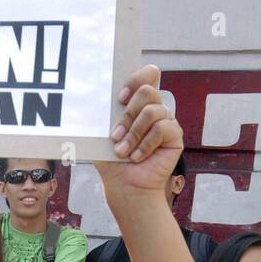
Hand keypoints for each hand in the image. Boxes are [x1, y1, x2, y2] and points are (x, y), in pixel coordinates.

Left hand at [95, 66, 182, 199]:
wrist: (125, 186)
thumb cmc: (112, 160)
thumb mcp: (99, 134)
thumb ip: (98, 114)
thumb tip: (86, 98)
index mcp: (137, 103)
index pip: (147, 74)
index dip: (135, 80)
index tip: (120, 99)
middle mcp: (154, 108)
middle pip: (147, 90)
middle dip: (128, 114)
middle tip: (116, 135)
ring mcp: (166, 121)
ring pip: (152, 111)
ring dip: (134, 133)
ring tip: (123, 150)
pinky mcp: (174, 136)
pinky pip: (162, 128)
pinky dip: (146, 144)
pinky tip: (138, 156)